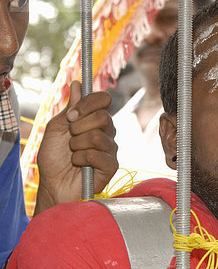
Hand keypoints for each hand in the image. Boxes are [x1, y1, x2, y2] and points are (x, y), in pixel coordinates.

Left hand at [35, 81, 117, 214]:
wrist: (54, 185)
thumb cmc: (54, 159)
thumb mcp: (56, 129)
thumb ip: (70, 108)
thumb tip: (77, 83)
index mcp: (94, 120)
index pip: (103, 100)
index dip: (88, 103)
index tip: (71, 115)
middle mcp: (106, 132)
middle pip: (103, 117)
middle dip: (79, 127)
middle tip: (70, 138)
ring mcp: (110, 149)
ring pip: (98, 136)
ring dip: (77, 145)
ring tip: (72, 154)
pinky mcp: (112, 165)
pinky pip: (98, 154)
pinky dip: (81, 158)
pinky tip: (78, 165)